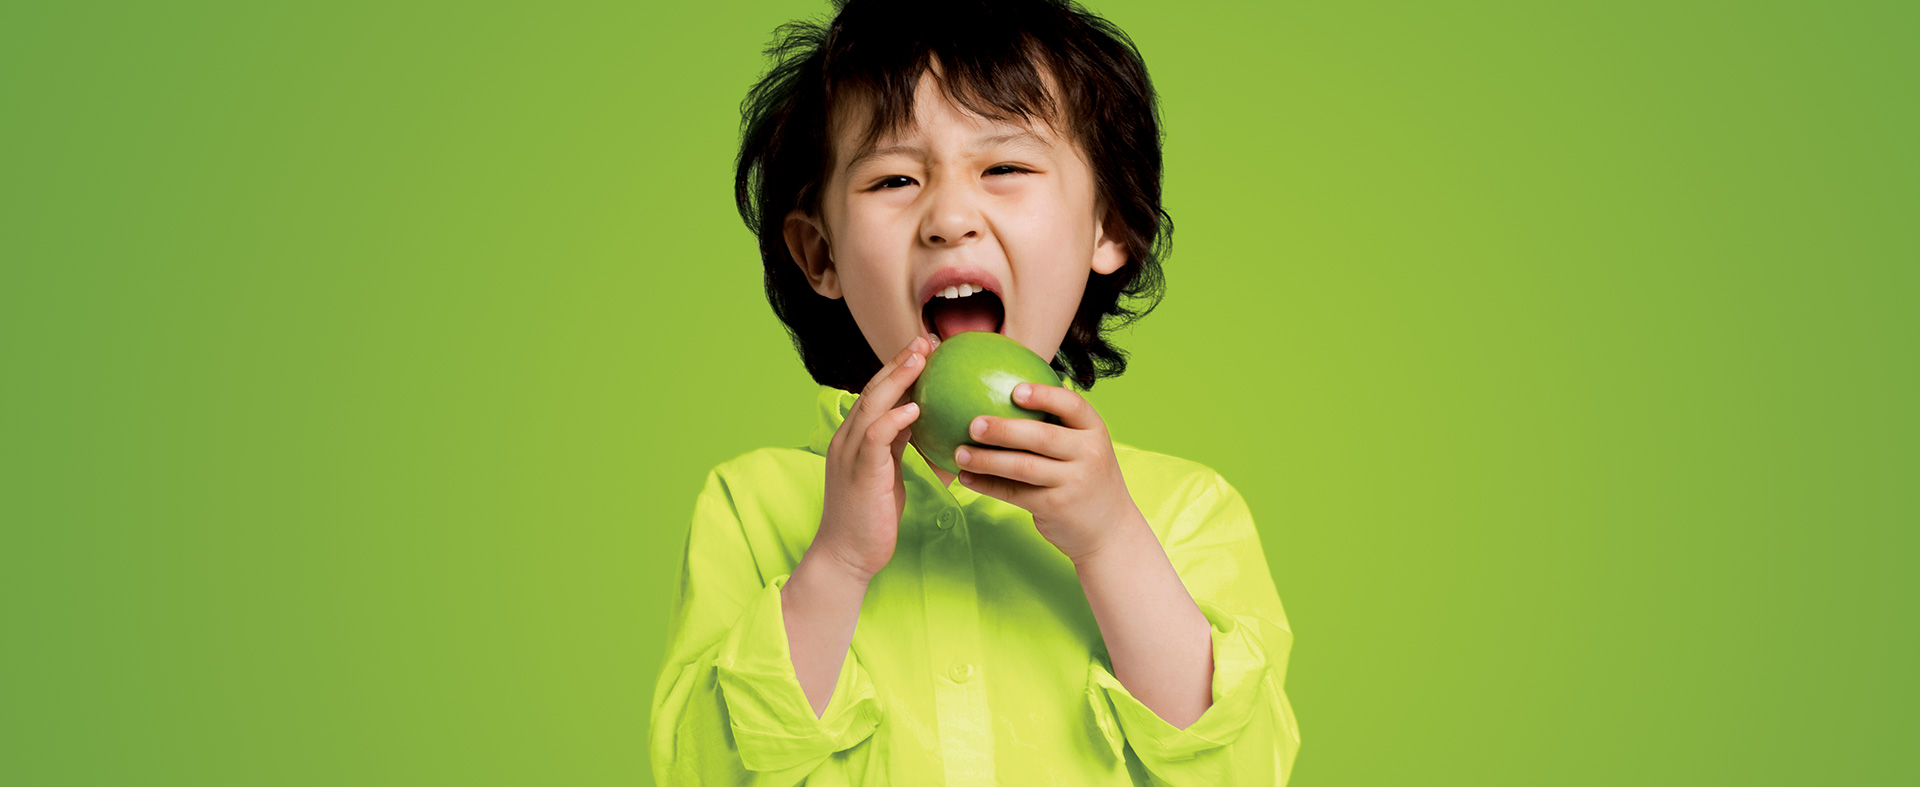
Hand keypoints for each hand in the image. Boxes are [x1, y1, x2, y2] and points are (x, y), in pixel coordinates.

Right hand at [811, 336, 927, 583]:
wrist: (847, 556)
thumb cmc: (870, 518)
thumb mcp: (888, 473)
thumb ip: (898, 445)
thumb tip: (924, 422)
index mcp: (853, 438)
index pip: (875, 393)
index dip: (897, 368)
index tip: (923, 349)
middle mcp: (846, 439)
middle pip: (872, 389)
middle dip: (899, 362)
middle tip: (925, 339)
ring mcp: (850, 454)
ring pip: (872, 405)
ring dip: (898, 378)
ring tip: (922, 357)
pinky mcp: (860, 472)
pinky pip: (875, 437)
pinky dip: (895, 418)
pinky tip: (916, 407)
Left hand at [954, 382, 1145, 564]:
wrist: (1110, 530)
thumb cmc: (1087, 479)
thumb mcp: (1086, 449)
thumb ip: (1059, 427)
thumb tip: (1006, 392)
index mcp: (1095, 431)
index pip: (1072, 405)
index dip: (1044, 396)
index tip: (1015, 390)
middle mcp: (1088, 454)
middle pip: (1042, 436)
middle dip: (1003, 429)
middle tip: (972, 425)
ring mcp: (1073, 482)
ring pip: (1023, 467)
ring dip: (987, 460)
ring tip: (959, 453)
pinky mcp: (1055, 507)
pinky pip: (1015, 492)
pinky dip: (987, 484)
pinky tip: (966, 477)